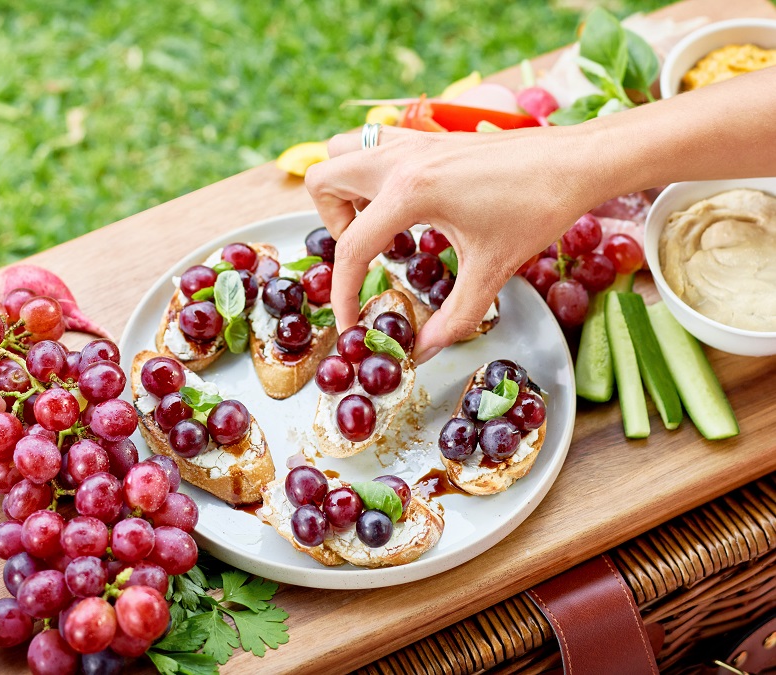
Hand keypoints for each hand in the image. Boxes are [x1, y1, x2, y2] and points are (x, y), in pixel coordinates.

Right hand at [305, 125, 597, 361]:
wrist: (575, 161)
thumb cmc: (537, 209)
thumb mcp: (492, 270)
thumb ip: (454, 317)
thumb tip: (425, 350)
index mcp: (410, 192)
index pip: (352, 248)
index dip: (342, 293)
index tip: (348, 321)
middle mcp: (400, 159)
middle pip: (323, 181)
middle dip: (332, 225)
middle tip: (366, 252)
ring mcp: (412, 141)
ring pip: (343, 153)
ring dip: (346, 190)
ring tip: (377, 223)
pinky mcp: (427, 137)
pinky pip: (374, 146)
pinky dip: (370, 173)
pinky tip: (404, 203)